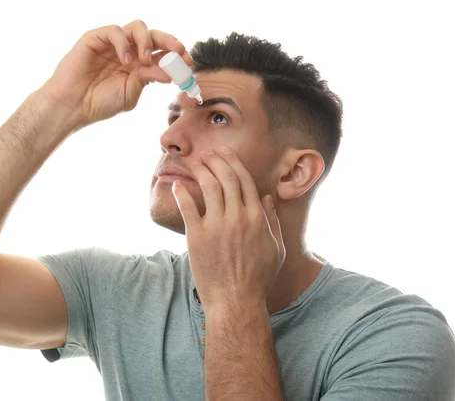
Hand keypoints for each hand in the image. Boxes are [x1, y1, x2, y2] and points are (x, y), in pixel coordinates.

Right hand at [39, 20, 191, 128]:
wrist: (73, 106)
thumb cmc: (99, 103)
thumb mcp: (130, 94)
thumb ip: (147, 79)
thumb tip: (169, 71)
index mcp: (138, 65)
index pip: (162, 53)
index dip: (176, 55)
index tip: (189, 62)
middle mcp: (128, 51)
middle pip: (154, 36)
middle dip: (169, 41)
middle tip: (179, 51)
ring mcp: (112, 44)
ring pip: (137, 27)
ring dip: (147, 41)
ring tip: (145, 60)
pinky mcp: (95, 38)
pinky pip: (115, 31)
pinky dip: (124, 43)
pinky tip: (125, 60)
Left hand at [171, 146, 285, 310]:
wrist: (235, 301)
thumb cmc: (257, 279)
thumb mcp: (276, 250)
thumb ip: (273, 222)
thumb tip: (266, 198)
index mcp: (256, 218)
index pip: (244, 180)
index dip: (233, 162)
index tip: (225, 153)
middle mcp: (238, 217)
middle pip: (226, 177)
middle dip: (216, 159)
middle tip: (207, 152)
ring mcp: (217, 226)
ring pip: (208, 187)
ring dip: (200, 170)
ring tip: (194, 162)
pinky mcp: (197, 237)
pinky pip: (188, 207)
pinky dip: (182, 193)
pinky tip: (177, 184)